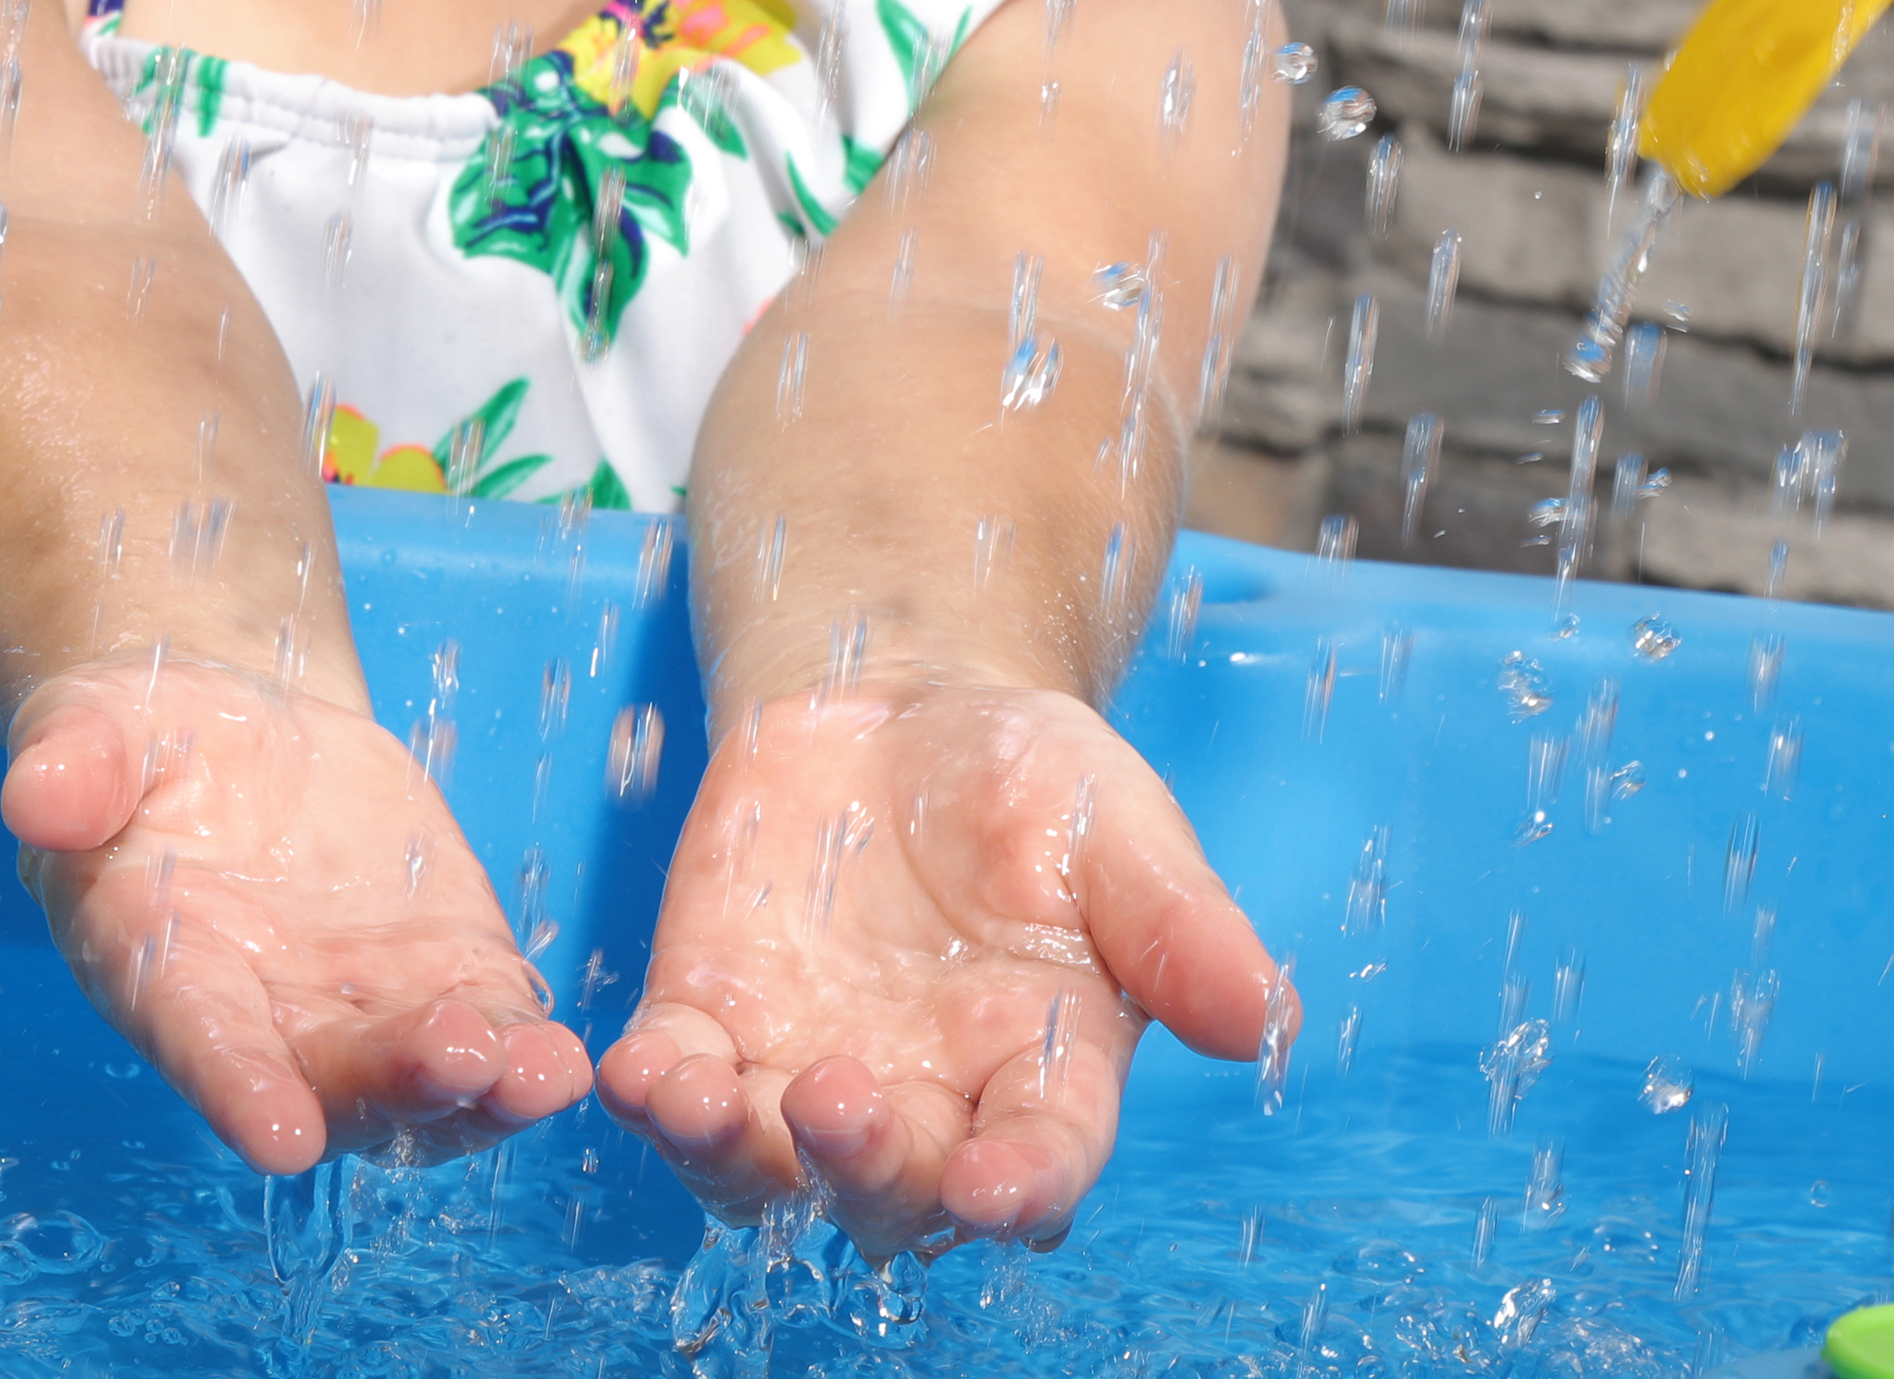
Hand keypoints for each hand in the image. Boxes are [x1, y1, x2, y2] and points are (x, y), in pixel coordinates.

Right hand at [1, 654, 593, 1173]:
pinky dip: (523, 1052)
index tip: (281, 1132)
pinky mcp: (440, 969)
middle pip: (333, 1079)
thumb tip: (33, 792)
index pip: (200, 1040)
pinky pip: (487, 1029)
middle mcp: (266, 1019)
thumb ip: (71, 765)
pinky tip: (563, 1057)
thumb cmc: (136, 743)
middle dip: (396, 1082)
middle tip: (459, 1060)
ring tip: (541, 1072)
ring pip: (421, 1082)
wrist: (231, 731)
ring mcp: (359, 1008)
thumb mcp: (90, 728)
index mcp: (165, 970)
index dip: (237, 1086)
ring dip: (481, 1089)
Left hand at [596, 681, 1283, 1258]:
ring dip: (733, 1156)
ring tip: (701, 1102)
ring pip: (768, 1171)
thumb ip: (1178, 922)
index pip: (1040, 1161)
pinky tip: (632, 1068)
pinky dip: (651, 1094)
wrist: (901, 704)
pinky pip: (676, 1087)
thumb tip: (1261, 1016)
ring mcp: (807, 1075)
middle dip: (868, 1167)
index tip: (994, 1186)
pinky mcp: (714, 1020)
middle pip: (896, 1190)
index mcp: (1042, 1076)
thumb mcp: (1120, 821)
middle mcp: (927, 1106)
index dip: (1019, 1184)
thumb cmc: (1032, 778)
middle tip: (841, 1104)